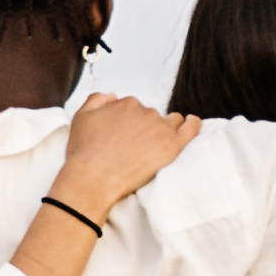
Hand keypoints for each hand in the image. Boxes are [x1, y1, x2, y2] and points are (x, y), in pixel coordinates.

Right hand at [52, 93, 198, 216]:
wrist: (92, 179)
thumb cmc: (84, 152)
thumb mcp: (81, 116)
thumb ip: (97, 99)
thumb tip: (114, 96)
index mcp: (127, 104)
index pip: (135, 109)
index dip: (131, 123)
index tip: (126, 137)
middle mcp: (145, 111)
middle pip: (153, 116)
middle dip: (147, 128)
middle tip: (137, 148)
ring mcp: (160, 128)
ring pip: (172, 122)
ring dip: (167, 129)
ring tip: (158, 145)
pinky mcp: (171, 146)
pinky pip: (191, 129)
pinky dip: (194, 125)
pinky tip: (193, 123)